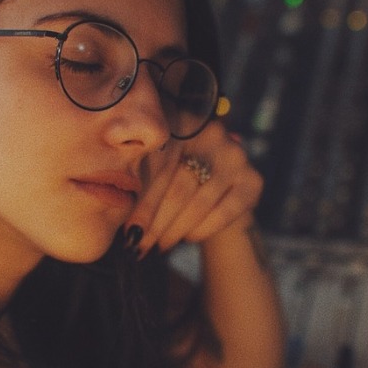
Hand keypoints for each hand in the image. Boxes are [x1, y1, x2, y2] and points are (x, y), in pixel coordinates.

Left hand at [126, 121, 262, 255]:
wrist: (218, 188)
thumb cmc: (174, 178)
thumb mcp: (155, 169)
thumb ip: (140, 179)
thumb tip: (114, 210)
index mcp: (180, 122)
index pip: (158, 167)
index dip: (141, 202)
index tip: (126, 232)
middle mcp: (211, 133)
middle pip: (178, 186)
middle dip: (155, 222)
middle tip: (138, 245)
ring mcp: (235, 155)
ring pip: (199, 201)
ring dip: (174, 230)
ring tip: (157, 246)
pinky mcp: (253, 180)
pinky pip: (224, 211)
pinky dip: (202, 229)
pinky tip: (187, 238)